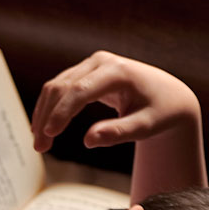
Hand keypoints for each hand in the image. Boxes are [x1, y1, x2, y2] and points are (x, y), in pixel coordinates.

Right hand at [31, 51, 206, 201]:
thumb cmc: (161, 112)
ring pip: (56, 87)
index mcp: (118, 72)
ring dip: (43, 114)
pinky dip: (49, 108)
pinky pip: (60, 88)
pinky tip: (43, 128)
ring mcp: (91, 64)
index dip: (61, 113)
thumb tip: (88, 141)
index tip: (49, 134)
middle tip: (39, 148)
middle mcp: (101, 62)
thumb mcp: (146, 127)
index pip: (80, 91)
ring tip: (39, 143)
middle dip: (47, 118)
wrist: (169, 96)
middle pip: (62, 87)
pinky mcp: (85, 72)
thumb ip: (119, 133)